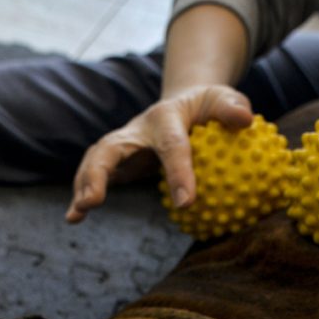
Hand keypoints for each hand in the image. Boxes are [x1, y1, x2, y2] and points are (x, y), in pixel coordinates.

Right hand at [65, 85, 252, 221]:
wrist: (182, 105)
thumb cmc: (206, 108)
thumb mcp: (221, 99)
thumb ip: (232, 107)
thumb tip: (245, 121)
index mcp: (164, 117)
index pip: (171, 145)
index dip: (179, 173)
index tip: (187, 202)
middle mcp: (135, 131)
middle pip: (110, 148)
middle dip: (99, 173)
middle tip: (93, 200)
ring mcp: (122, 146)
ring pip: (96, 162)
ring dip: (85, 186)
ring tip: (77, 213)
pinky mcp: (116, 162)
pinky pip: (96, 177)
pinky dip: (82, 196)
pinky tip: (74, 219)